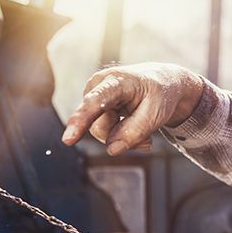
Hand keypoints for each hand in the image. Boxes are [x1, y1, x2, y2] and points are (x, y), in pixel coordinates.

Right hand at [61, 62, 203, 154]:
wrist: (163, 83)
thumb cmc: (160, 94)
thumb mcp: (157, 113)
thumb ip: (134, 132)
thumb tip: (111, 150)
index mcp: (116, 81)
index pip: (95, 102)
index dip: (81, 120)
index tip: (68, 140)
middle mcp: (98, 87)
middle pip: (100, 127)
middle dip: (123, 137)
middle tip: (148, 139)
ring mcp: (95, 98)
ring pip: (102, 133)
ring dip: (125, 138)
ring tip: (145, 133)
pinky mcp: (96, 109)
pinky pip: (105, 133)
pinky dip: (123, 137)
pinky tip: (138, 131)